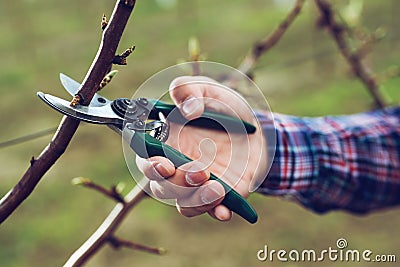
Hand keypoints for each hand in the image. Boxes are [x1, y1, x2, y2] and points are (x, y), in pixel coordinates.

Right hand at [136, 76, 266, 220]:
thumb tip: (186, 107)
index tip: (164, 164)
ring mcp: (197, 184)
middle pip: (161, 187)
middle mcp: (177, 167)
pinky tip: (224, 211)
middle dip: (176, 184)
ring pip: (183, 203)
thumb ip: (191, 90)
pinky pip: (211, 211)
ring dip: (196, 199)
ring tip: (218, 188)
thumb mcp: (210, 91)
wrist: (256, 128)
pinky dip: (216, 213)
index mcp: (168, 142)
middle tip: (199, 172)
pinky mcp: (220, 195)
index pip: (146, 159)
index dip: (150, 165)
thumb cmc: (224, 108)